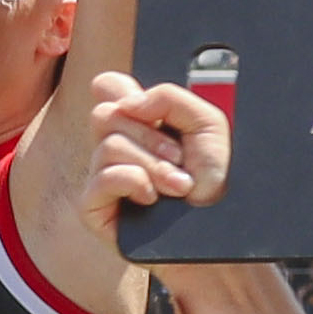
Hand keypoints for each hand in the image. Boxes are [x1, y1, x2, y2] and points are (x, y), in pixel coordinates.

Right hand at [83, 66, 231, 227]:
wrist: (218, 226)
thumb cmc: (214, 179)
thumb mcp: (208, 124)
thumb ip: (169, 98)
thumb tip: (128, 103)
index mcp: (137, 122)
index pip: (107, 87)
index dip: (123, 90)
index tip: (157, 116)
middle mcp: (114, 146)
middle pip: (105, 114)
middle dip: (150, 137)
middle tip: (180, 159)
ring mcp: (101, 175)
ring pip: (108, 147)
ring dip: (153, 166)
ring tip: (178, 186)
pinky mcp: (94, 207)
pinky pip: (102, 178)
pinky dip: (133, 182)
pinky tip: (151, 199)